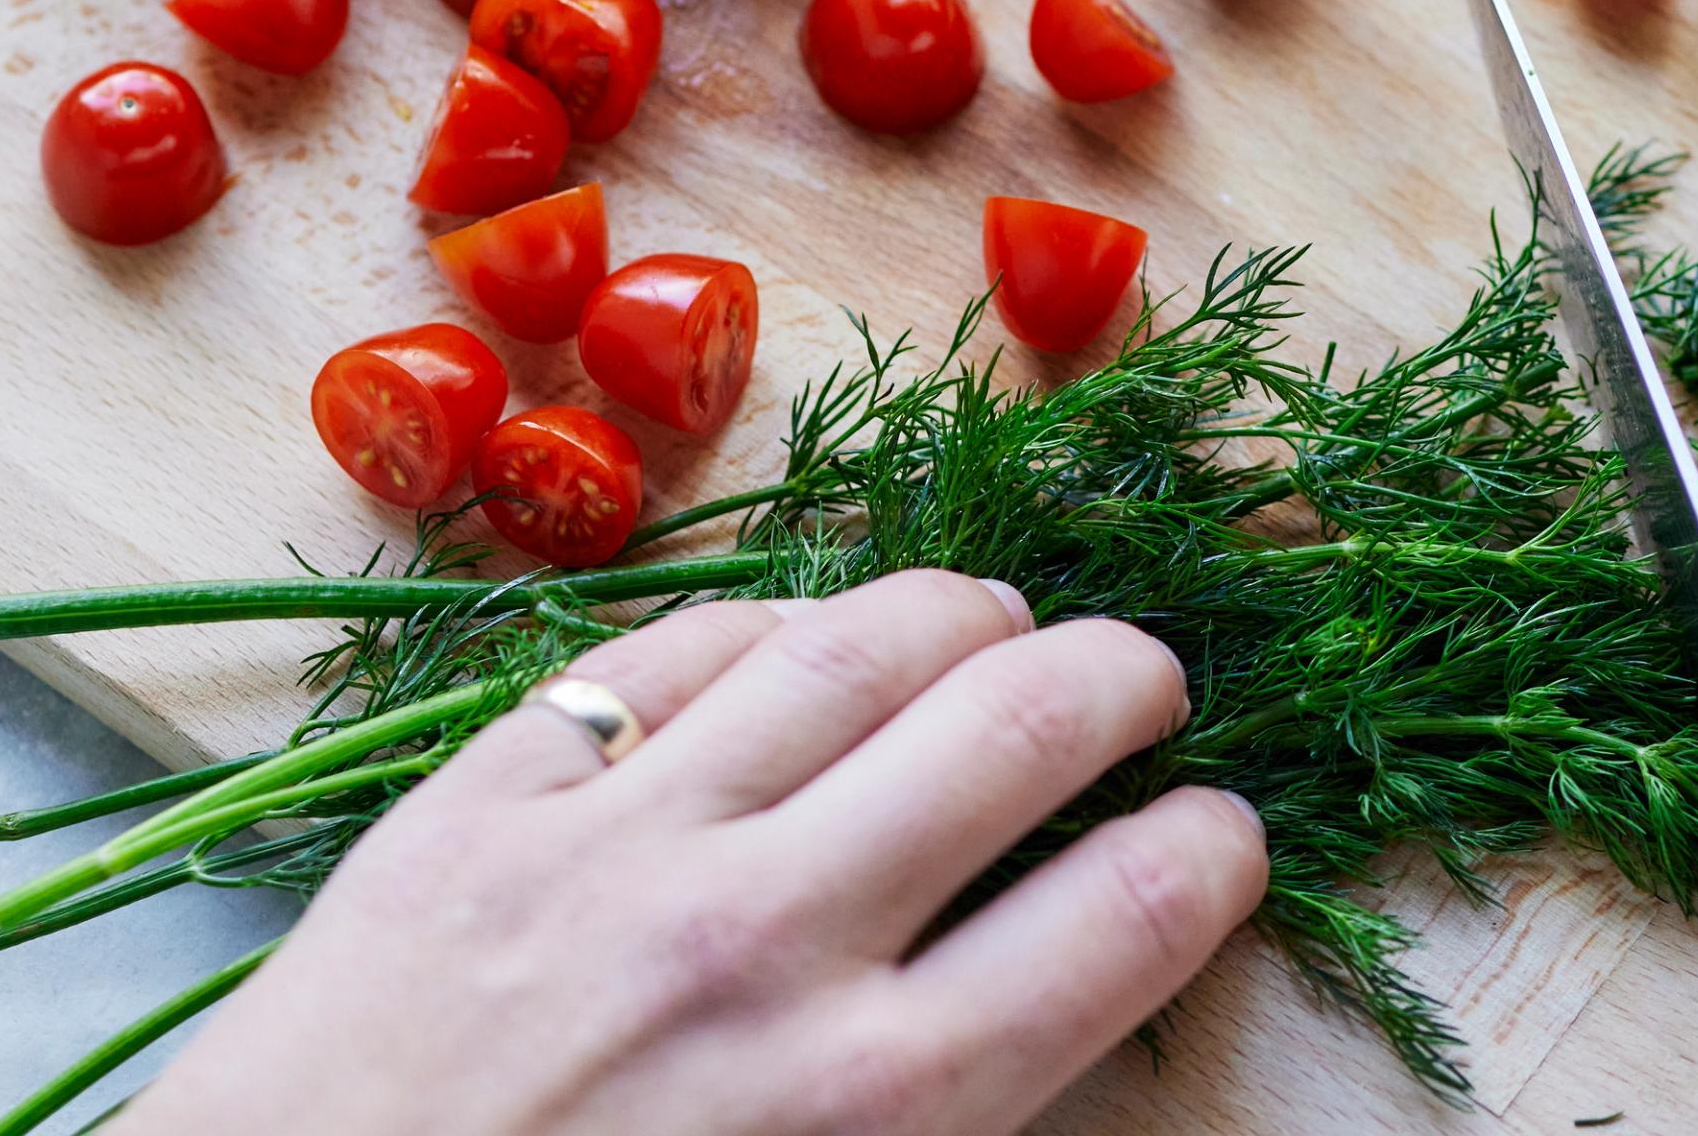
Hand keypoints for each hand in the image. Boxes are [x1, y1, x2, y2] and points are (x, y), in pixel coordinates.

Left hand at [126, 570, 1268, 1135]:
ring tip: (1002, 622)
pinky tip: (803, 641)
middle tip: (1143, 684)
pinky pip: (663, 653)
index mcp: (872, 1110)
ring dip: (965, 614)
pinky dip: (765, 627)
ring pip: (852, 644)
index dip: (1211, 854)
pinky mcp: (478, 802)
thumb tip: (1037, 1015)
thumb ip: (942, 1125)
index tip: (1219, 835)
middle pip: (1019, 729)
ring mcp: (613, 850)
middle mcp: (764, 948)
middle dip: (1121, 682)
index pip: (1126, 919)